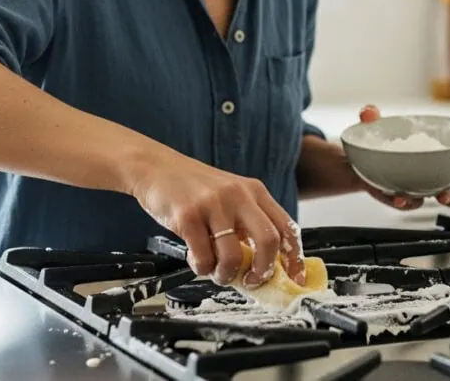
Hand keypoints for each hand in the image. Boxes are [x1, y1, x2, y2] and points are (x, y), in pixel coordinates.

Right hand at [128, 151, 305, 287]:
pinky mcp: (188, 215)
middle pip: (268, 242)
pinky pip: (203, 257)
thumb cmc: (193, 187)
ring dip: (226, 274)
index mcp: (254, 191)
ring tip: (216, 271)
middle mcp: (238, 195)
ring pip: (234, 256)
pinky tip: (196, 259)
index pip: (287, 228)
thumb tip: (263, 267)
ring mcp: (213, 204)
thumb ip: (246, 224)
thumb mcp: (229, 197)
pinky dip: (201, 268)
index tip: (294, 280)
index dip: (294, 259)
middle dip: (263, 271)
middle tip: (250, 281)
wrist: (154, 167)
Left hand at [356, 104, 449, 210]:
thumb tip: (369, 111)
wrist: (349, 159)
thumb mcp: (374, 126)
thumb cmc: (373, 140)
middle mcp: (427, 175)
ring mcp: (413, 187)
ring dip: (431, 202)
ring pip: (431, 200)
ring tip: (429, 199)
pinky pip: (405, 203)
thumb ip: (372, 118)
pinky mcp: (396, 196)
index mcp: (432, 155)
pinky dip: (404, 202)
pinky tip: (398, 197)